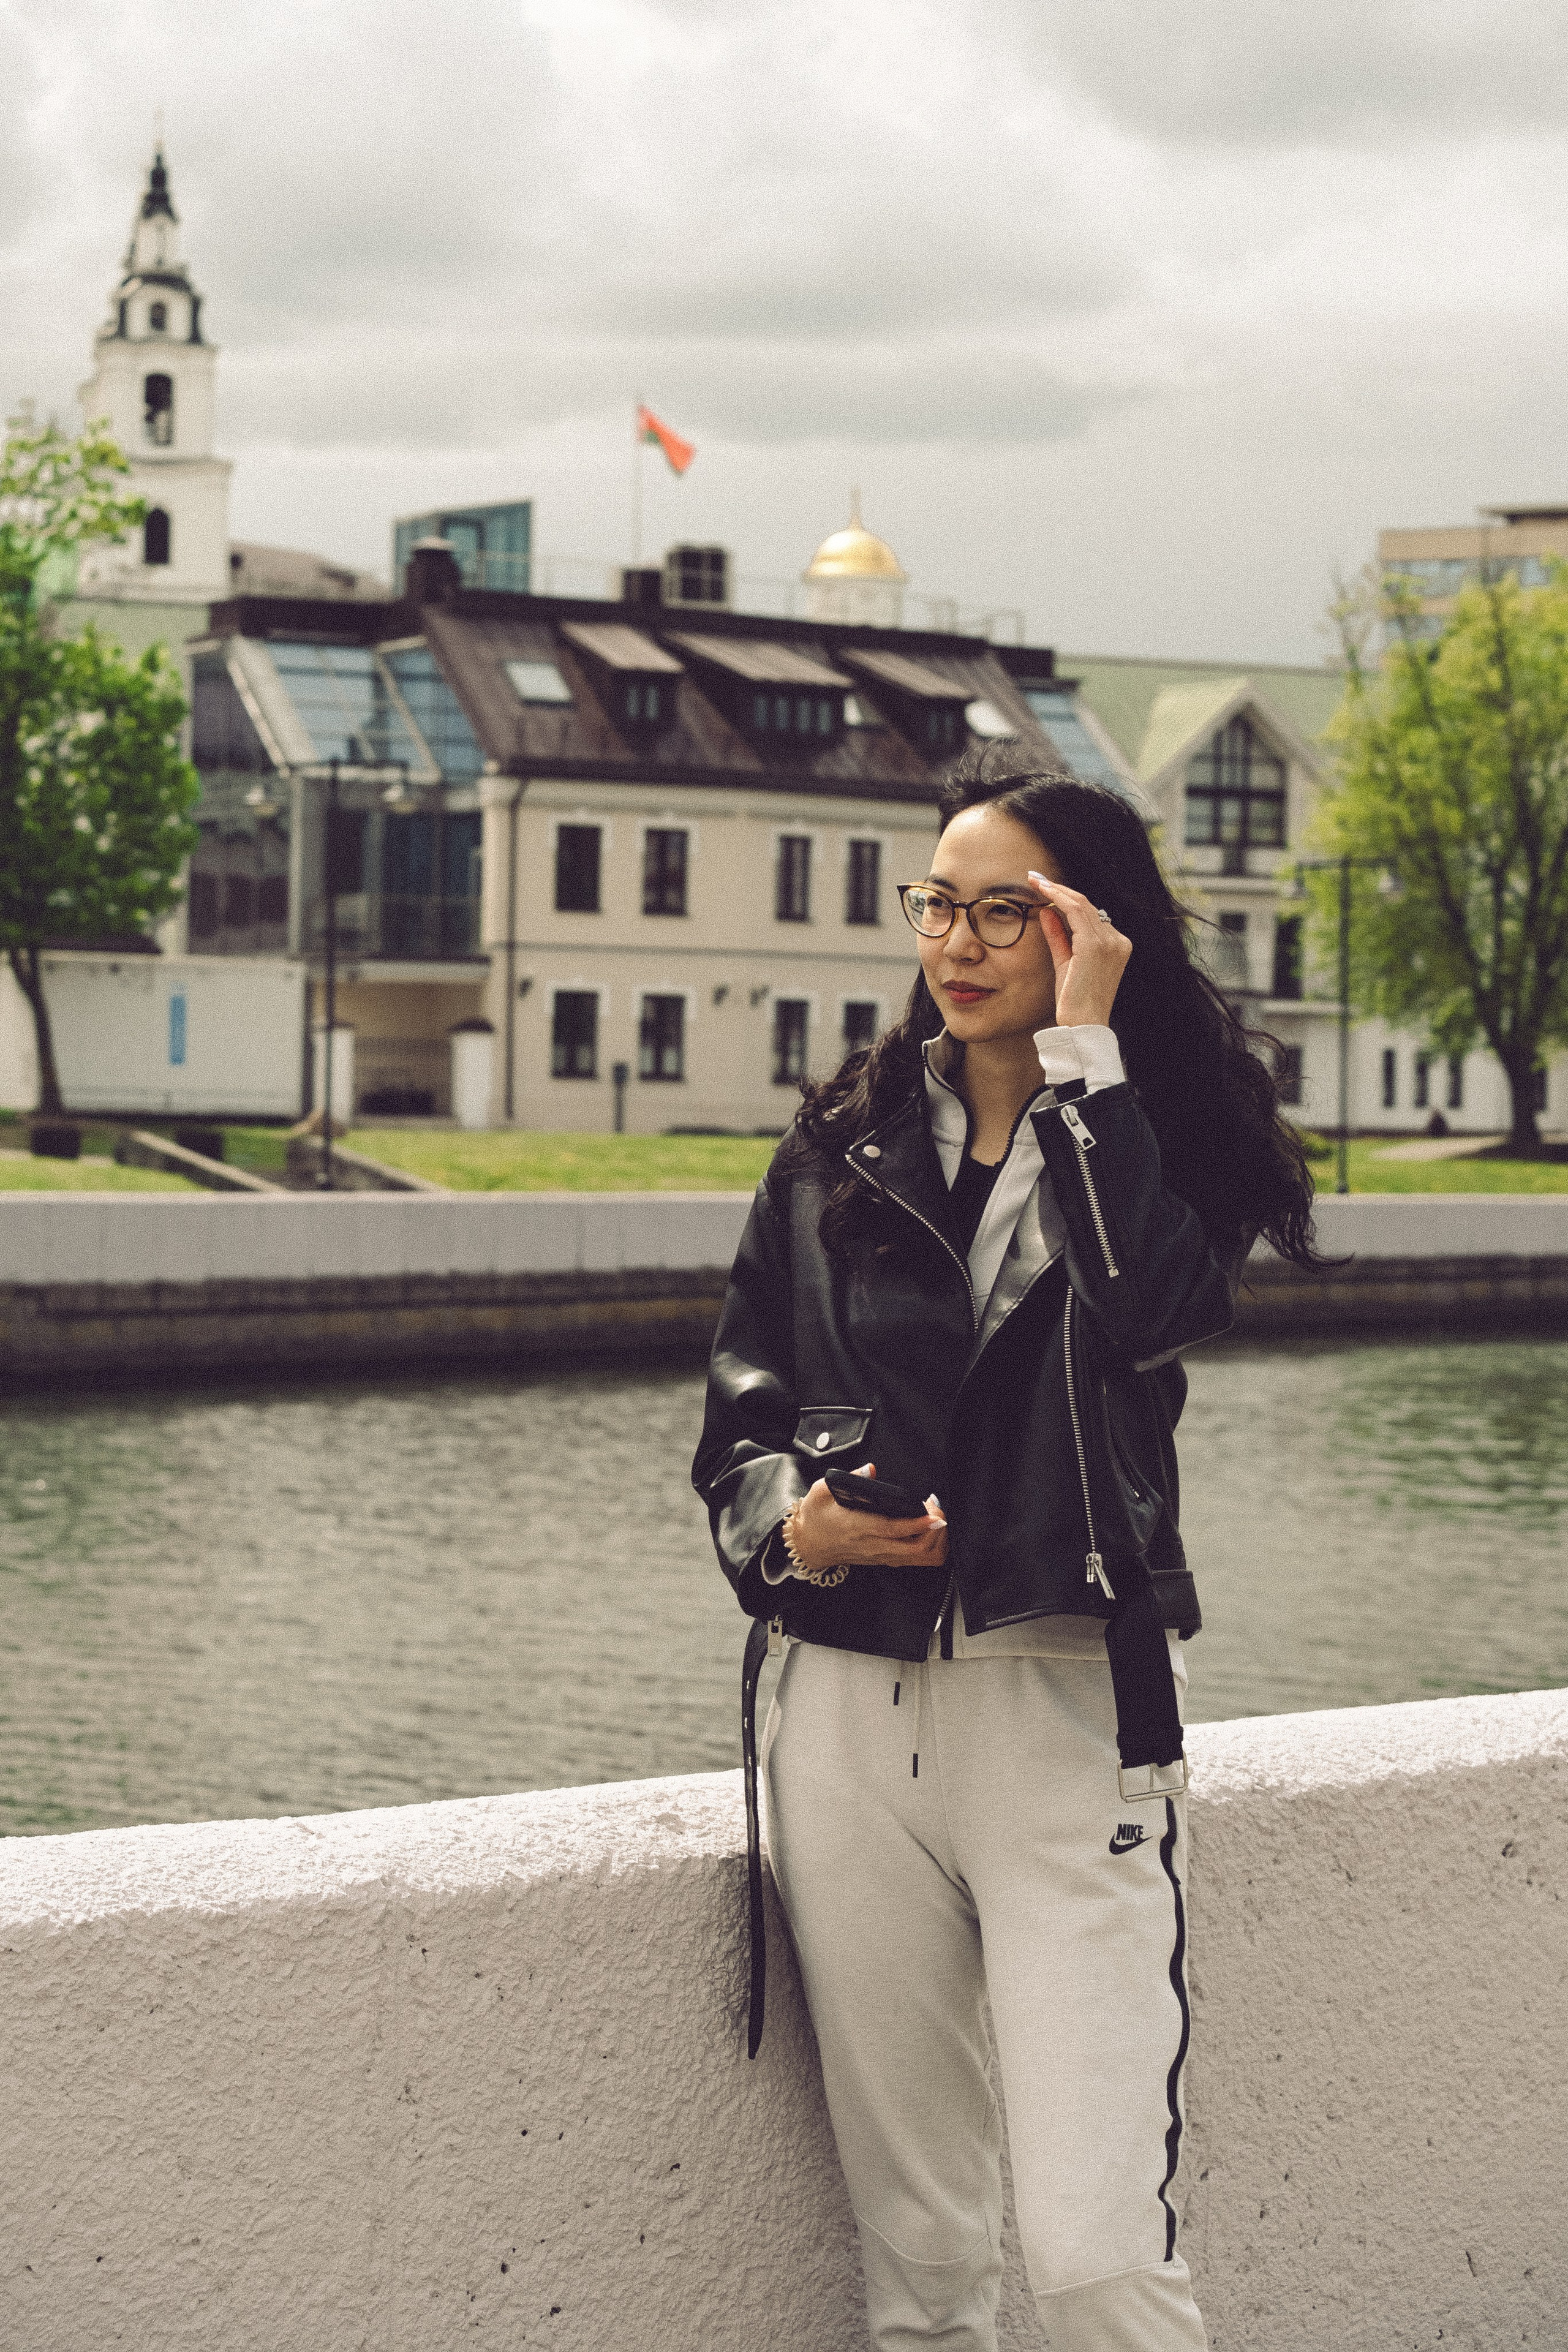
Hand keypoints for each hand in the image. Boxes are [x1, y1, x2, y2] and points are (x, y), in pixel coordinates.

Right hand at [787, 1466, 947, 1575]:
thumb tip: (869, 1470)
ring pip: (917, 1559)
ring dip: (935, 1542)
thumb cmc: (816, 1517)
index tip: (933, 1516)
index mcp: (856, 1526)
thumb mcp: (822, 1491)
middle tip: (938, 1511)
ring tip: (937, 1520)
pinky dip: (929, 1549)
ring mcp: (879, 1556)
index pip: (891, 1529)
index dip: (915, 1524)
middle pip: (912, 1549)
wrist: (808, 1544)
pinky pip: (914, 1561)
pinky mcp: (884, 1560)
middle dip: (934, 1532)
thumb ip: (848, 1478)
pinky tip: (932, 1532)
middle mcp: (871, 1545)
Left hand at [1027, 872, 1130, 1027]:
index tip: (1046, 887)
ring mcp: (1109, 942)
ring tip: (1036, 881)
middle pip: (1087, 905)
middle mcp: (1118, 941)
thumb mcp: (1065, 963)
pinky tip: (1044, 893)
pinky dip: (1059, 899)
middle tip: (1035, 877)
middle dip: (1060, 888)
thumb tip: (1047, 911)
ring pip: (1081, 905)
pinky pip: (1076, 913)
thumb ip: (1059, 937)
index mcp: (1117, 945)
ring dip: (1056, 889)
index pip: (1091, 914)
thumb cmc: (1074, 1000)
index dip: (1067, 897)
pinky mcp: (1095, 946)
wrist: (1082, 1025)